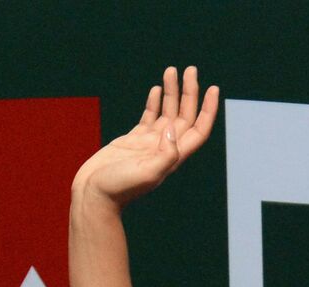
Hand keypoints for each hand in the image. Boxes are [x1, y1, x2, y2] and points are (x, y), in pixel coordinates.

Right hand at [71, 66, 219, 211]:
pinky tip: (157, 89)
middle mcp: (165, 148)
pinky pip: (149, 117)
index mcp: (174, 156)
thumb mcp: (147, 174)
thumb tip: (172, 130)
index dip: (208, 110)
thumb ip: (165, 155)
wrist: (94, 195)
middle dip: (189, 92)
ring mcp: (149, 143)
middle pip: (185, 115)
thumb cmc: (119, 189)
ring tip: (172, 70)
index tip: (213, 88)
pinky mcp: (133, 140)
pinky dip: (155, 102)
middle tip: (190, 69)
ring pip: (167, 112)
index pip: (199, 129)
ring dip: (172, 92)